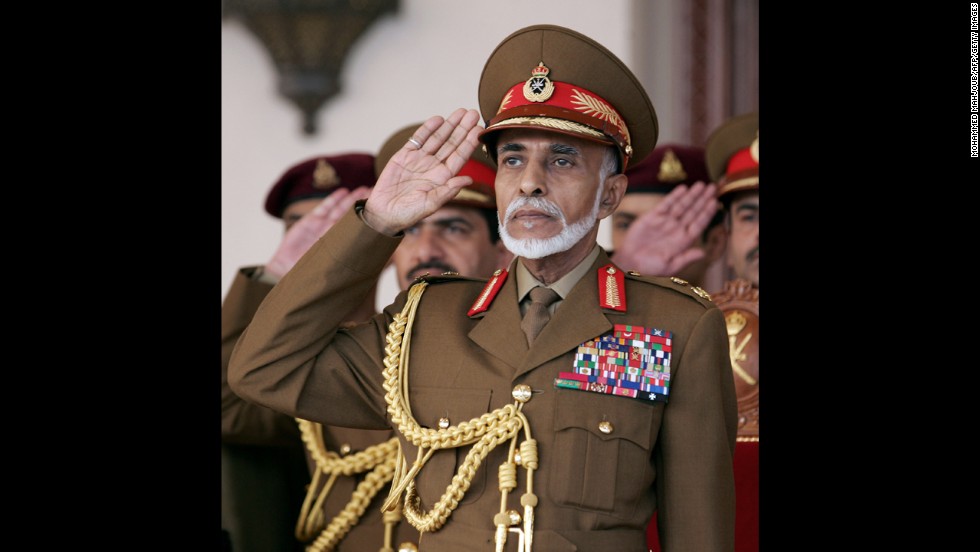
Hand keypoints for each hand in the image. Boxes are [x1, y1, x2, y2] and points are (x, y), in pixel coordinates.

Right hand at [264, 186, 371, 278]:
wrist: (286, 270)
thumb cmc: (311, 273)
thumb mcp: (334, 265)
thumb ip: (350, 257)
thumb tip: (375, 257)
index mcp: (342, 245)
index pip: (358, 228)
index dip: (368, 219)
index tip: (381, 210)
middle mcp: (334, 233)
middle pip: (351, 215)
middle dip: (362, 204)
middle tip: (376, 193)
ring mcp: (322, 226)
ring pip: (340, 209)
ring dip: (351, 199)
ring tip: (363, 189)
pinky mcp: (310, 221)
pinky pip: (324, 207)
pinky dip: (333, 199)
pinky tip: (343, 192)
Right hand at [363, 108, 482, 235]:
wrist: (383, 213)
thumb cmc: (408, 214)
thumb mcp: (430, 205)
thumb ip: (448, 191)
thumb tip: (469, 180)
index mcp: (443, 178)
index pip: (460, 157)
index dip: (469, 143)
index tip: (478, 129)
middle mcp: (434, 166)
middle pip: (452, 144)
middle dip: (463, 129)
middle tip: (473, 113)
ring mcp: (420, 159)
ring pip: (437, 138)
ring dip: (449, 125)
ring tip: (460, 112)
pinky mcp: (404, 156)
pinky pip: (418, 139)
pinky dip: (427, 129)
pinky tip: (438, 119)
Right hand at [613, 182, 718, 276]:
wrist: (629, 263)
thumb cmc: (650, 268)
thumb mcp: (670, 266)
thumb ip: (686, 258)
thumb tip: (703, 253)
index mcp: (683, 241)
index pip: (698, 224)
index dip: (707, 213)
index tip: (715, 202)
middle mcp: (676, 229)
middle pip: (693, 211)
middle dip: (703, 199)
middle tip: (713, 187)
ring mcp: (665, 222)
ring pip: (682, 205)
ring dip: (691, 195)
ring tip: (701, 185)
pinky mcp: (652, 217)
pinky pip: (666, 204)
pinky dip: (674, 196)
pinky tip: (683, 189)